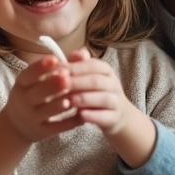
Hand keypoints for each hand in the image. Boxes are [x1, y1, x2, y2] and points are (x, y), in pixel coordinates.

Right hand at [0, 54, 82, 143]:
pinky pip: (55, 128)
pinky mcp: (40, 132)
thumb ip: (62, 65)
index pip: (28, 74)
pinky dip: (68, 123)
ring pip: (45, 111)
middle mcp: (23, 100)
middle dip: (52, 85)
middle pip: (37, 93)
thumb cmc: (34, 94)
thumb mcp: (39, 80)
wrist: (17, 125)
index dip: (40, 67)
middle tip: (66, 78)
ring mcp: (31, 117)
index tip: (55, 59)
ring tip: (72, 99)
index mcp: (22, 83)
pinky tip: (82, 117)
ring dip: (59, 105)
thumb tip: (83, 53)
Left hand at [60, 48, 154, 166]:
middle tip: (60, 85)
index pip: (92, 65)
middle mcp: (113, 84)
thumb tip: (63, 56)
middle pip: (96, 81)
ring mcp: (116, 102)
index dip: (74, 67)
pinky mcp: (115, 118)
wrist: (117, 114)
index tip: (56, 71)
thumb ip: (75, 65)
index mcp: (105, 70)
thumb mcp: (86, 76)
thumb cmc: (94, 91)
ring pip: (103, 98)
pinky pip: (106, 116)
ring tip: (69, 101)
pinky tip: (79, 115)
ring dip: (85, 99)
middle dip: (77, 82)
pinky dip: (93, 115)